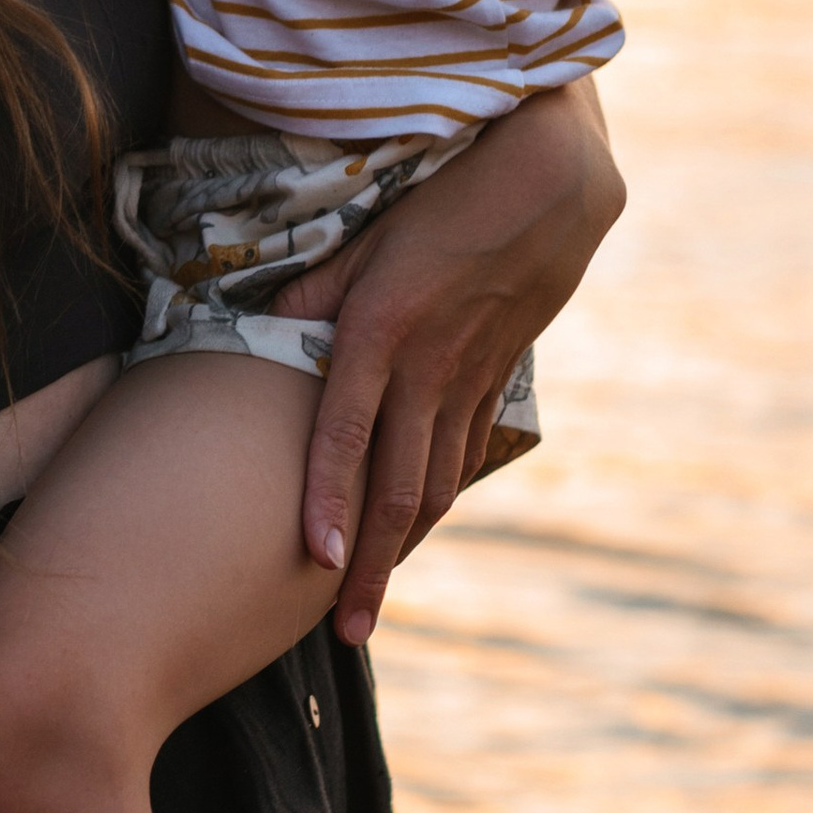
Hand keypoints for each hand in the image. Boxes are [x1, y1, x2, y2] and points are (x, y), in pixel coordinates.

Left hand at [287, 78, 624, 641]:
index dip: (328, 502)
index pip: (346, 435)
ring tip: (373, 600)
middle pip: (397, 488)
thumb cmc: (444, 191)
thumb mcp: (367, 231)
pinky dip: (438, 499)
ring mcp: (469, 378)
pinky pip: (463, 453)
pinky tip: (416, 528)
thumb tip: (260, 324)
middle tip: (348, 632)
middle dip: (371, 567)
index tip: (317, 564)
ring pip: (435, 483)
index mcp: (383, 332)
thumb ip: (314, 287)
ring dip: (405, 548)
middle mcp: (427, 368)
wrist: (552, 180)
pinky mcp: (496, 374)